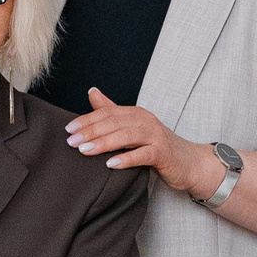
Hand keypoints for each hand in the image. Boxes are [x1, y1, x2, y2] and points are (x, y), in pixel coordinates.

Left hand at [64, 89, 216, 197]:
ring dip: (103, 143)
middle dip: (90, 131)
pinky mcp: (163, 153)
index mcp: (135, 114)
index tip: (68, 129)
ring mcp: (155, 136)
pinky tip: (110, 164)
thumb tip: (92, 91)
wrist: (188, 162)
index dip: (86, 120)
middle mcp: (145, 120)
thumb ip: (112, 111)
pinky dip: (126, 158)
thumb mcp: (133, 127)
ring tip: (84, 151)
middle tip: (71, 141)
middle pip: (114, 123)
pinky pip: (143, 154)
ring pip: (126, 136)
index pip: (107, 112)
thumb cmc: (157, 146)